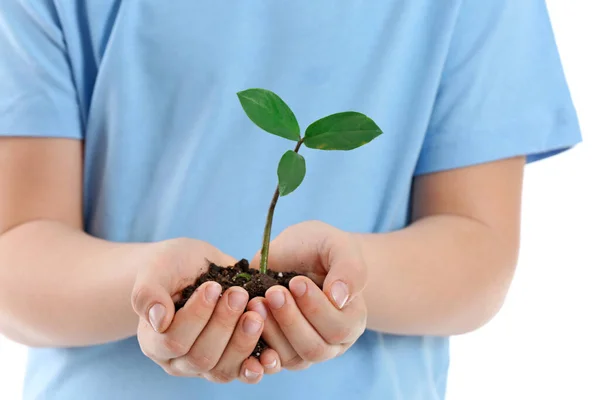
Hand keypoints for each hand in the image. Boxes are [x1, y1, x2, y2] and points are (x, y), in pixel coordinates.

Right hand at [131, 238, 266, 383]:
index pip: (174, 341)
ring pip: (223, 369)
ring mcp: (206, 364)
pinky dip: (259, 364)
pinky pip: (244, 372)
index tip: (213, 286)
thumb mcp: (156, 269)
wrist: (194, 265)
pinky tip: (271, 352)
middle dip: (224, 325)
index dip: (196, 316)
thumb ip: (148, 293)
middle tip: (239, 294)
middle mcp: (178, 360)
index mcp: (154, 340)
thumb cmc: (171, 265)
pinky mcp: (232, 360)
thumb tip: (158, 319)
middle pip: (201, 357)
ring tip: (257, 312)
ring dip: (243, 342)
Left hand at [248, 221, 367, 370]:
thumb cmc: (321, 246)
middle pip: (314, 348)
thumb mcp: (337, 245)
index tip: (296, 282)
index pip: (338, 329)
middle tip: (272, 292)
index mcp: (352, 319)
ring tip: (256, 301)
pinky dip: (257, 349)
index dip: (316, 308)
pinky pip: (269, 361)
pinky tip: (245, 327)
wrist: (295, 250)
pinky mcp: (278, 349)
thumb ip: (348, 269)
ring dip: (271, 331)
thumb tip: (340, 298)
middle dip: (290, 321)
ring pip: (291, 357)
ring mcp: (303, 349)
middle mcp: (332, 342)